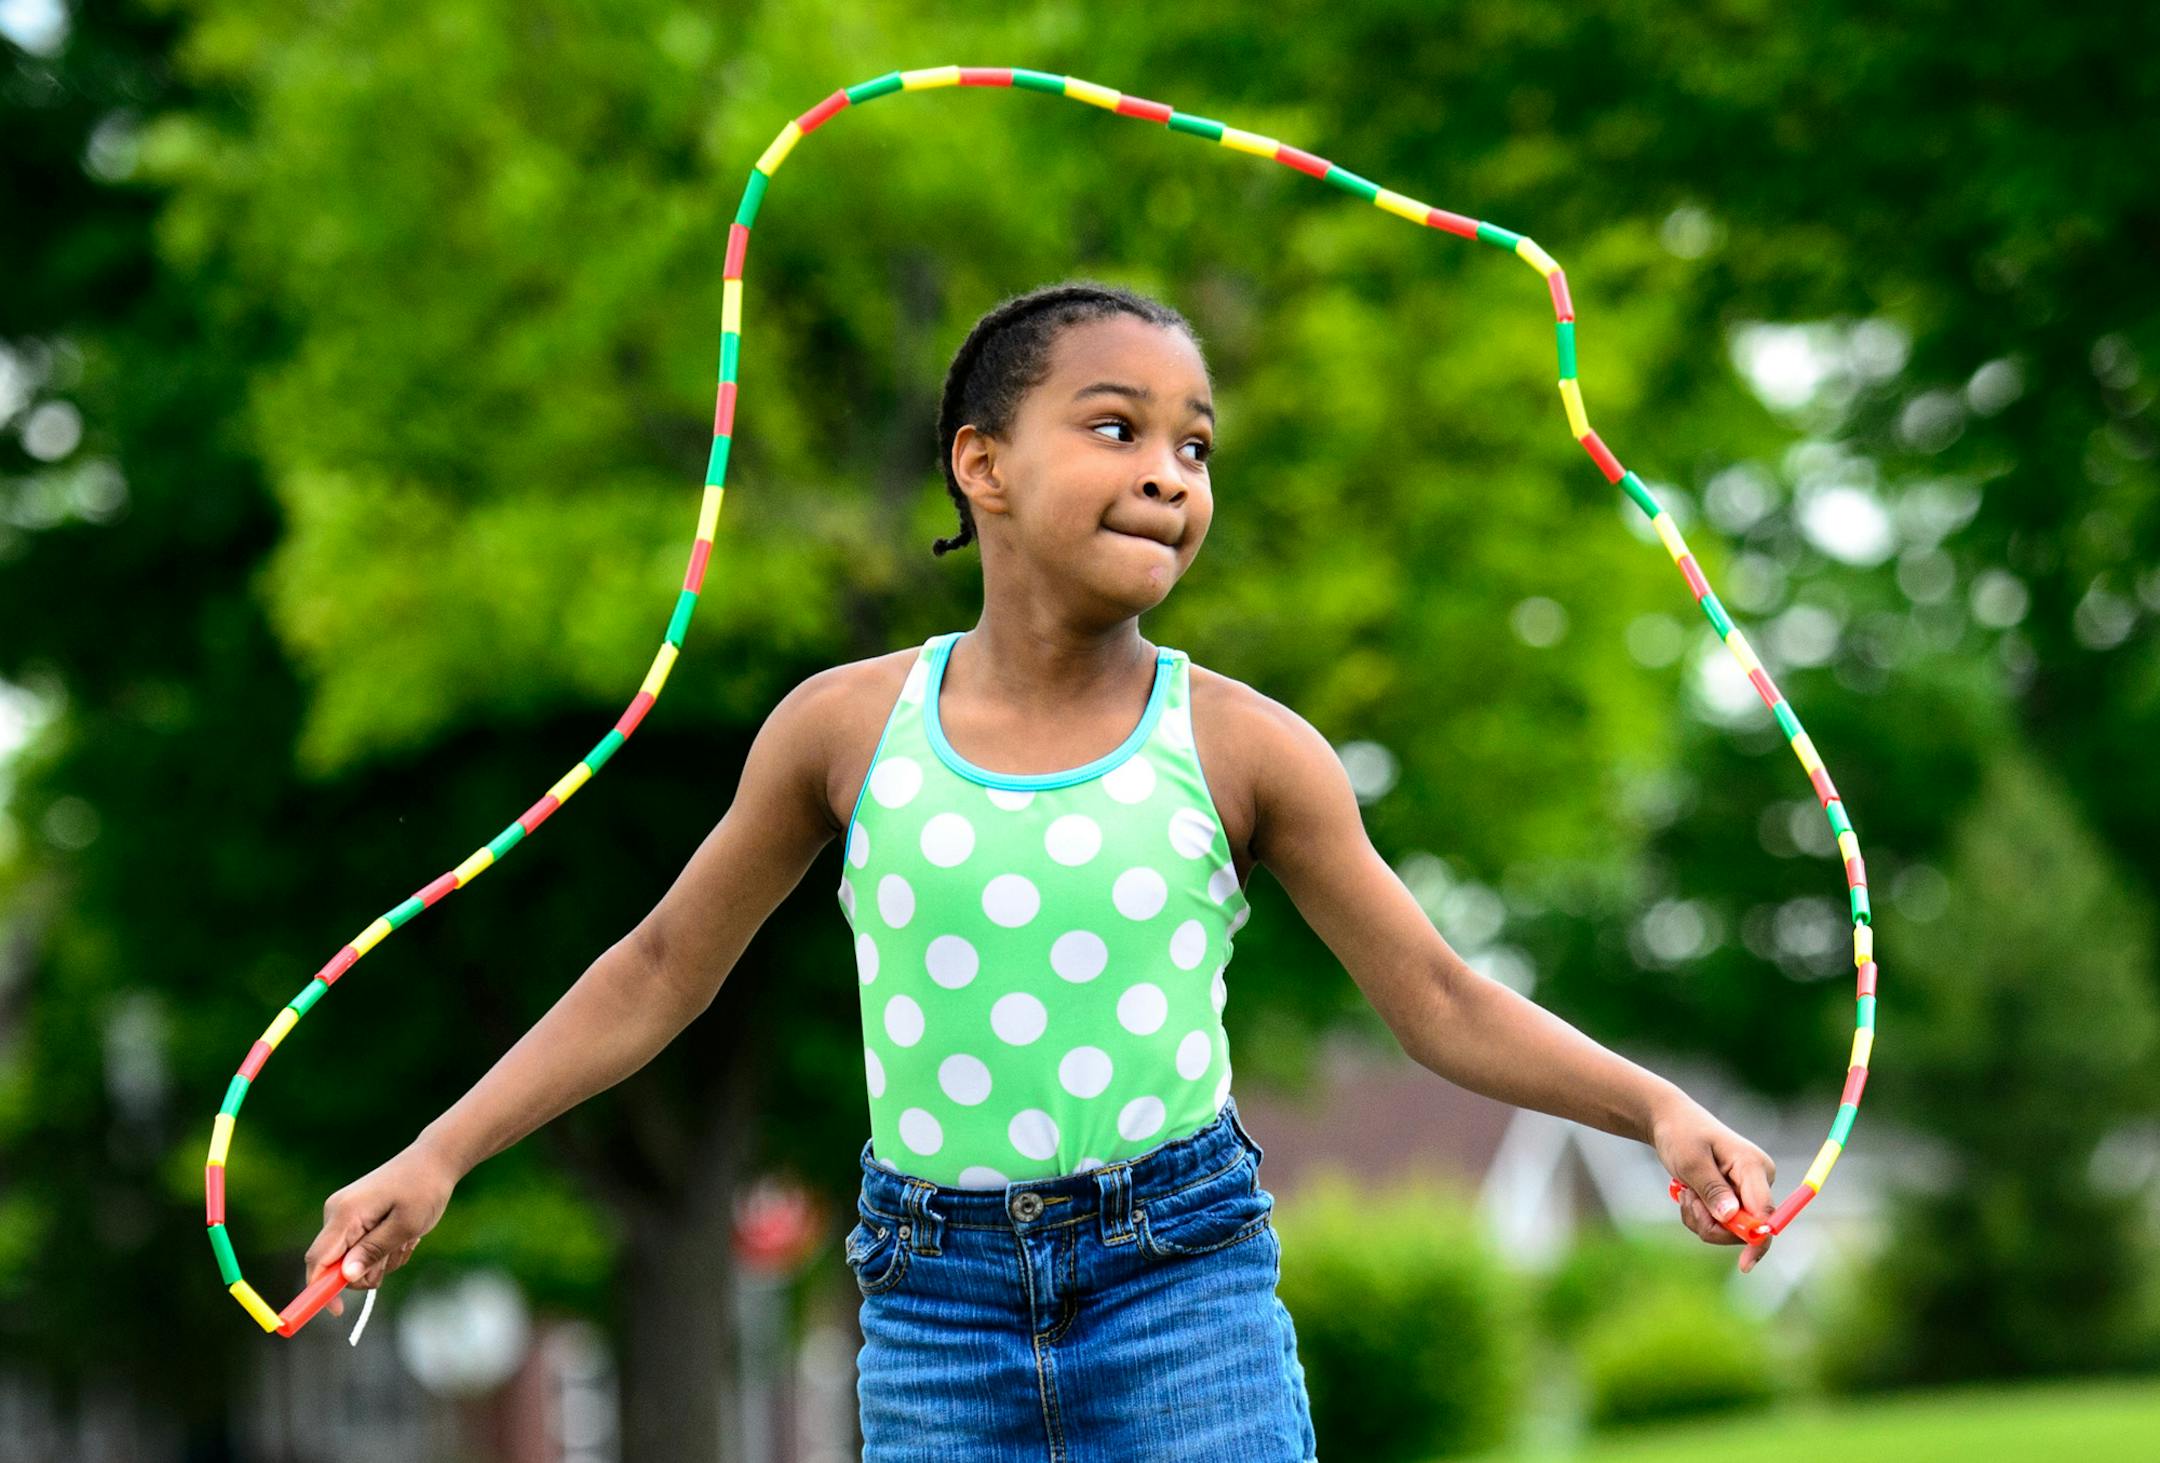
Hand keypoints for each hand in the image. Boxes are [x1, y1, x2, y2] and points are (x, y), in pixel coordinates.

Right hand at [303, 1139, 459, 1316]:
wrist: (434, 1160)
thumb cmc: (424, 1189)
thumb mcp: (405, 1225)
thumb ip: (374, 1251)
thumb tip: (346, 1277)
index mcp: (344, 1213)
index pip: (318, 1261)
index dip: (320, 1291)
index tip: (338, 1313)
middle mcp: (337, 1213)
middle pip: (335, 1266)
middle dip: (366, 1271)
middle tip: (397, 1254)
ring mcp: (345, 1215)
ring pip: (352, 1260)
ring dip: (381, 1260)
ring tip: (406, 1238)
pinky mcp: (355, 1217)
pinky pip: (361, 1249)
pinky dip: (383, 1250)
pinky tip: (403, 1234)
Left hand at [1651, 1089, 1776, 1272]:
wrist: (1669, 1122)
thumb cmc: (1681, 1134)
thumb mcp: (1691, 1160)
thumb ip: (1712, 1189)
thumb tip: (1731, 1218)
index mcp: (1754, 1167)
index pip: (1765, 1213)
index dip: (1757, 1240)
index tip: (1745, 1264)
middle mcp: (1757, 1182)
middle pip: (1745, 1229)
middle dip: (1711, 1224)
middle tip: (1688, 1201)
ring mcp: (1746, 1192)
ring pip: (1727, 1230)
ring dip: (1701, 1218)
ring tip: (1687, 1191)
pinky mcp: (1734, 1200)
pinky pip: (1718, 1225)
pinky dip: (1699, 1216)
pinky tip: (1689, 1194)